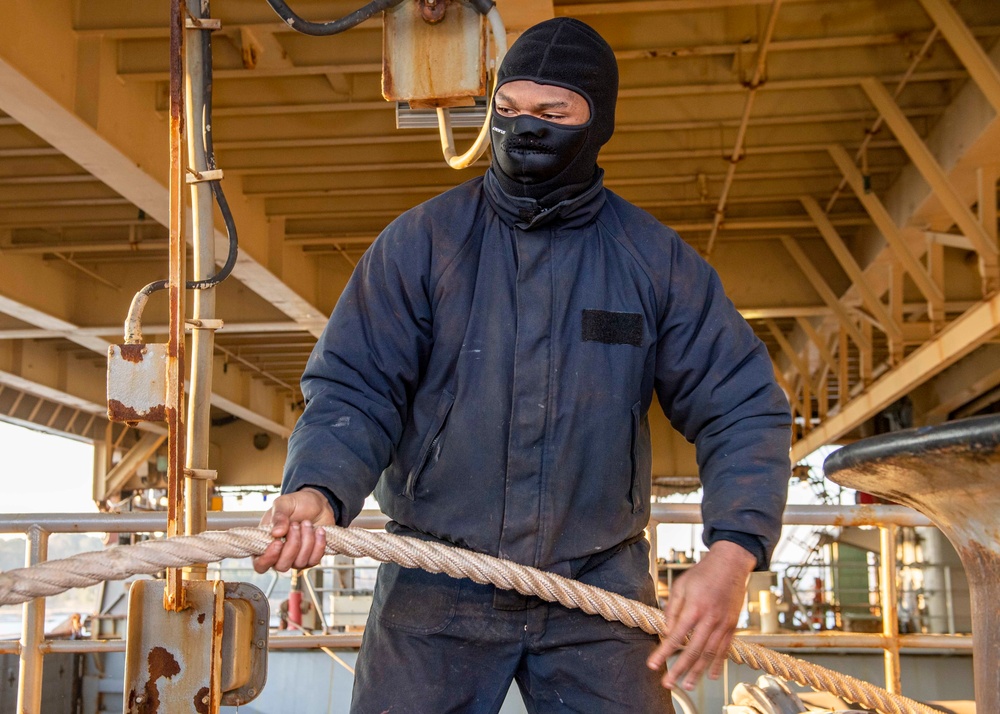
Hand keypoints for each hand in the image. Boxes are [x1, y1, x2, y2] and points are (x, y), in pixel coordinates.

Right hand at [252, 488, 336, 573]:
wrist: (317, 503)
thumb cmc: (296, 504)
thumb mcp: (283, 504)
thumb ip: (278, 516)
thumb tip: (276, 533)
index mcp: (266, 543)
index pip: (259, 564)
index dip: (267, 559)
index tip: (278, 542)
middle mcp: (279, 555)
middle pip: (281, 566)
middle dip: (292, 545)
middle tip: (295, 525)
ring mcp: (296, 558)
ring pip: (300, 563)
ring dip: (306, 540)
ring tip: (306, 523)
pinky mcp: (311, 557)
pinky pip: (314, 560)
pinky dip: (318, 544)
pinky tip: (319, 531)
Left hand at [647, 540, 754, 690]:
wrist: (730, 564)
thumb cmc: (702, 572)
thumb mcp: (680, 585)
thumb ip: (672, 609)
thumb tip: (666, 631)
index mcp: (694, 608)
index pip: (676, 637)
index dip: (663, 653)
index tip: (653, 665)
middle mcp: (710, 619)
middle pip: (693, 651)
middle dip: (680, 670)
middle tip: (669, 683)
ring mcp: (723, 624)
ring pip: (710, 654)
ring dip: (698, 672)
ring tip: (688, 685)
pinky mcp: (732, 626)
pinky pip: (724, 649)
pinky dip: (718, 664)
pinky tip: (710, 674)